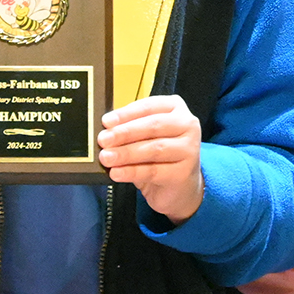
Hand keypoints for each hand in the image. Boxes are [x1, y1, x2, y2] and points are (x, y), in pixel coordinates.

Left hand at [99, 95, 203, 224]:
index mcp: (175, 108)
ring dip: (126, 153)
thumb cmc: (160, 156)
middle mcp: (187, 125)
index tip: (106, 121)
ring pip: (154, 149)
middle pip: (153, 126)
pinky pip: (153, 170)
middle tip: (104, 140)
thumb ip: (130, 131)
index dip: (126, 113)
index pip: (149, 106)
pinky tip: (117, 173)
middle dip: (125, 133)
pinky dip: (132, 171)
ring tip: (107, 157)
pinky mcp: (184, 172)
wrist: (179, 187)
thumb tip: (105, 131)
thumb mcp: (145, 138)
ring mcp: (189, 149)